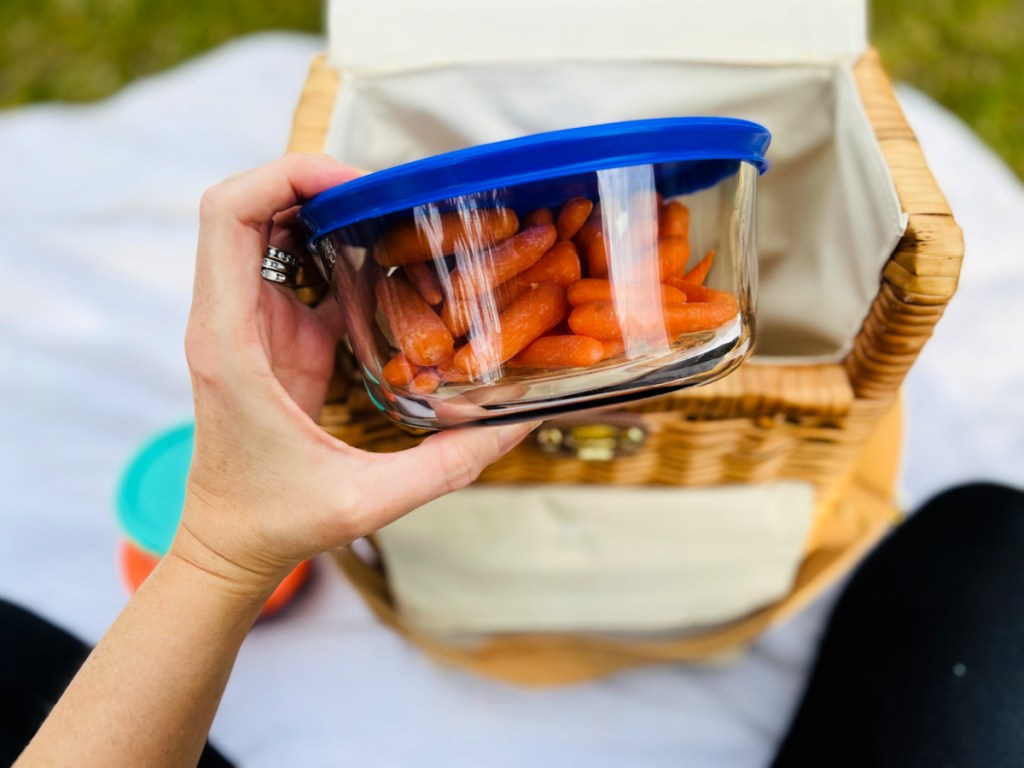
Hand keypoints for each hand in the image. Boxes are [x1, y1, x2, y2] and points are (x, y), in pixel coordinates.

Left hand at [174, 154, 534, 597]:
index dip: (287, 174)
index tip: (355, 185)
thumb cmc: (278, 522)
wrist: (228, 545)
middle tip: (388, 193)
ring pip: (267, 229)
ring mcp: (245, 324)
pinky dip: (332, 248)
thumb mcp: (371, 499)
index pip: (229, 216)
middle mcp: (227, 320)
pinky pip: (292, 267)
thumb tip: (521, 421)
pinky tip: (387, 263)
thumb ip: (451, 463)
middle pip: (246, 206)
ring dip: (321, 208)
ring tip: (394, 215)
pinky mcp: (268, 335)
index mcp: (231, 342)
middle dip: (312, 179)